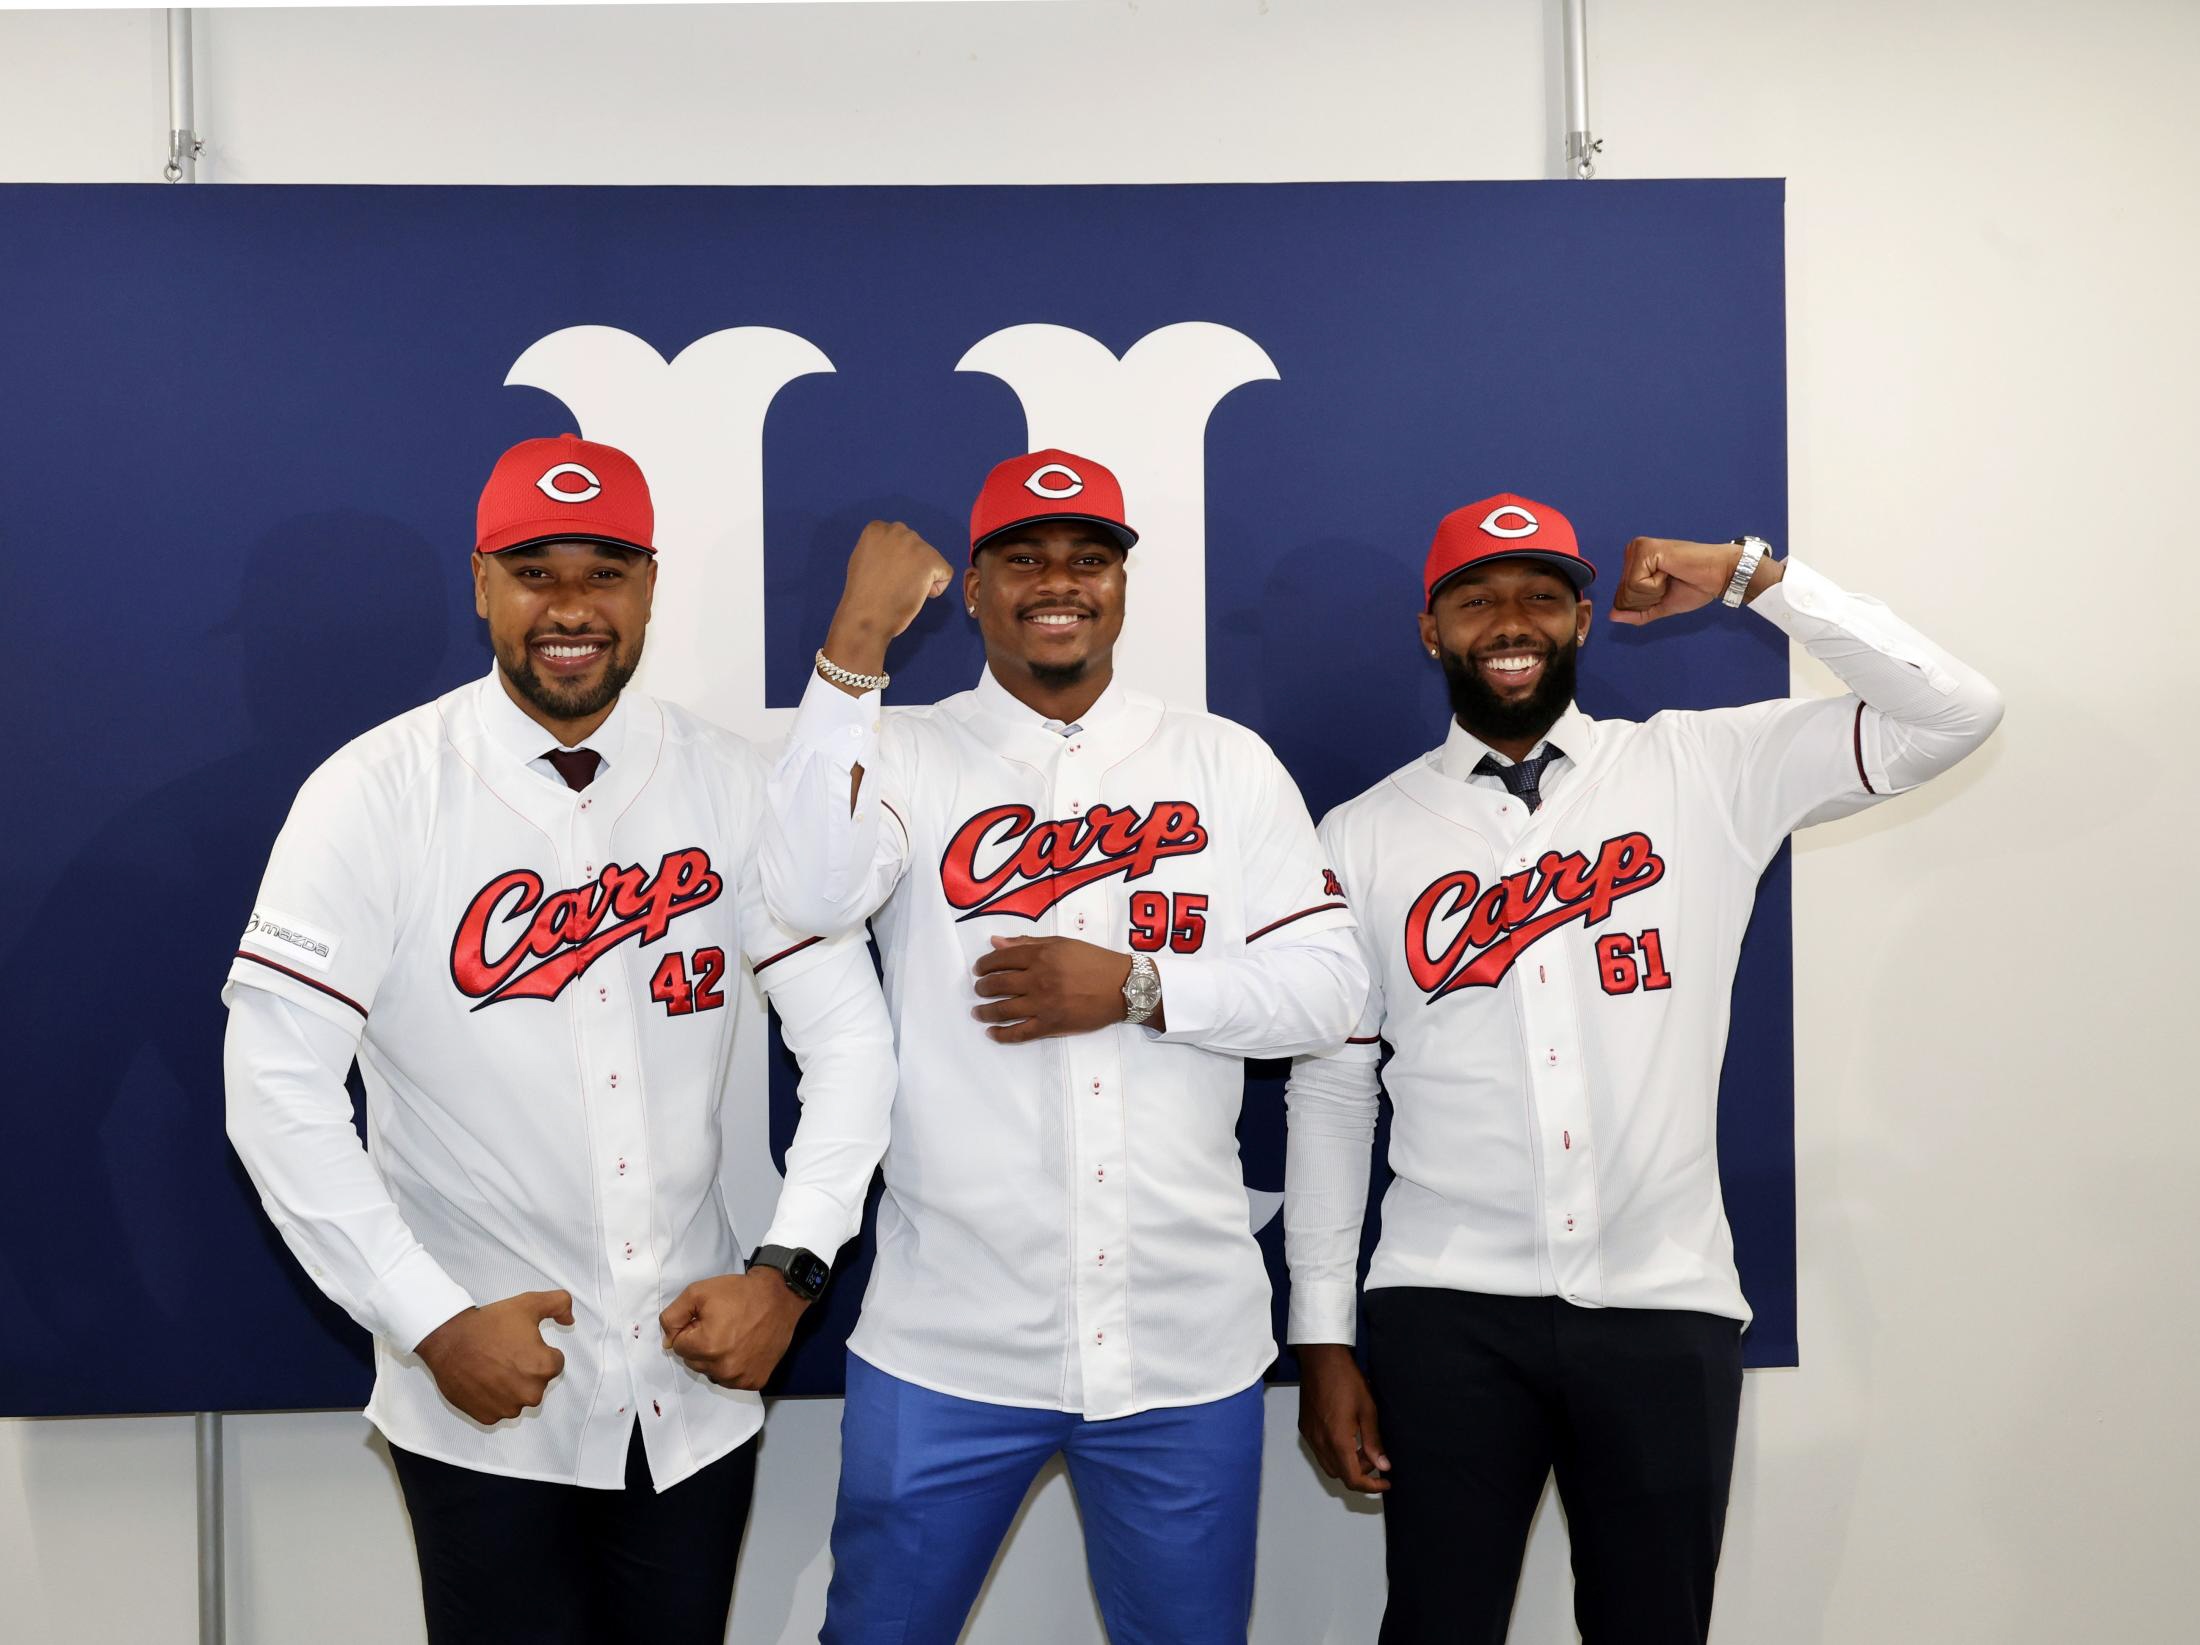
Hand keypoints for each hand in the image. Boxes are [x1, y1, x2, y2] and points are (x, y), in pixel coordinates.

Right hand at [414, 1290, 570, 1424]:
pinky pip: (499, 1410)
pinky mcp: (488, 1417)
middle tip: (505, 1355)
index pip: (554, 1362)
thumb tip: (570, 1320)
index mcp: (544, 1367)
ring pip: (519, 1398)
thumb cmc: (489, 1323)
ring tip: (492, 1368)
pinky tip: (483, 1382)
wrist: (449, 1340)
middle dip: (527, 1371)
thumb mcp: (529, 1304)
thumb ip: (559, 1304)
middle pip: (538, 1382)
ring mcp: (508, 1408)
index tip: (521, 1344)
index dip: (538, 1351)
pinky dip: (494, 1400)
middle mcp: (530, 1393)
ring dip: (511, 1387)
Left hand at [659, 1270, 809, 1390]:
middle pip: (694, 1362)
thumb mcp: (698, 1292)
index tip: (706, 1318)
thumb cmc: (738, 1292)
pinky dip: (734, 1367)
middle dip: (700, 1345)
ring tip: (733, 1337)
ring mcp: (740, 1378)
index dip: (690, 1329)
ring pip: (711, 1372)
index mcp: (706, 1347)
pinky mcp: (755, 1381)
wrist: (778, 1297)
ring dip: (715, 1358)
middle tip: (720, 1326)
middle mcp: (722, 1368)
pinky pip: (732, 1380)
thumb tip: (667, 1342)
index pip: (679, 1346)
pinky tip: (744, 1349)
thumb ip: (672, 1316)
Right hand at [820, 520, 955, 686]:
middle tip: (895, 584)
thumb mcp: (863, 559)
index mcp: (877, 528)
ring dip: (922, 576)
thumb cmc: (862, 594)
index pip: (898, 541)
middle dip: (911, 565)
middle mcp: (897, 529)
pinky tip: (917, 594)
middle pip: (916, 548)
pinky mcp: (931, 559)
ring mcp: (916, 543)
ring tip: (903, 590)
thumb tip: (894, 552)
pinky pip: (945, 573)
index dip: (895, 561)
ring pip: (930, 560)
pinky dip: (936, 588)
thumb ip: (879, 549)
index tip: (885, 575)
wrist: (867, 615)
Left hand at [971, 936, 1141, 1042]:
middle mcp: (1038, 979)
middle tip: (979, 990)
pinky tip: (992, 1032)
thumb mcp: (1062, 943)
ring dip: (985, 1011)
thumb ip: (1028, 942)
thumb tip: (995, 942)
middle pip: (997, 984)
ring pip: (1003, 1010)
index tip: (979, 969)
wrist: (1123, 987)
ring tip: (978, 1012)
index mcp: (1041, 955)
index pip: (1000, 959)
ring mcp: (1043, 1004)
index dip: (984, 964)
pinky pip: (1019, 1033)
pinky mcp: (1051, 1025)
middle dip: (982, 988)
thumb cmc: (1094, 961)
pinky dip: (1002, 1035)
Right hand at [1297, 1343, 1389, 1493]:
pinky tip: (1345, 1435)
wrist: (1320, 1358)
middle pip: (1340, 1475)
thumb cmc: (1347, 1380)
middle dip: (1360, 1472)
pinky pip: (1319, 1451)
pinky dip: (1334, 1453)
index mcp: (1337, 1440)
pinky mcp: (1304, 1427)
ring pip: (1328, 1465)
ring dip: (1346, 1463)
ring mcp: (1309, 1435)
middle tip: (1375, 1455)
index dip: (1370, 1486)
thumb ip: (1374, 1441)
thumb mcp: (1368, 1410)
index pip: (1352, 1478)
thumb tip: (1383, 1466)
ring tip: (1361, 1445)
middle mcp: (1319, 1442)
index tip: (1385, 1481)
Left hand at [1608, 536, 1781, 624]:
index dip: (1645, 604)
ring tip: (1670, 577)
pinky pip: (1637, 584)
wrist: (1718, 576)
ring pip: (1629, 591)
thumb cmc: (1693, 587)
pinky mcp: (1645, 549)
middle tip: (1670, 583)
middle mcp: (1632, 552)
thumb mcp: (1660, 606)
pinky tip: (1669, 571)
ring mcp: (1638, 548)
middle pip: (1623, 595)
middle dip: (1648, 599)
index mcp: (1634, 563)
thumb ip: (1637, 613)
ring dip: (1654, 592)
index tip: (1666, 589)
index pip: (1621, 598)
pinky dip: (1656, 586)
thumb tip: (1612, 616)